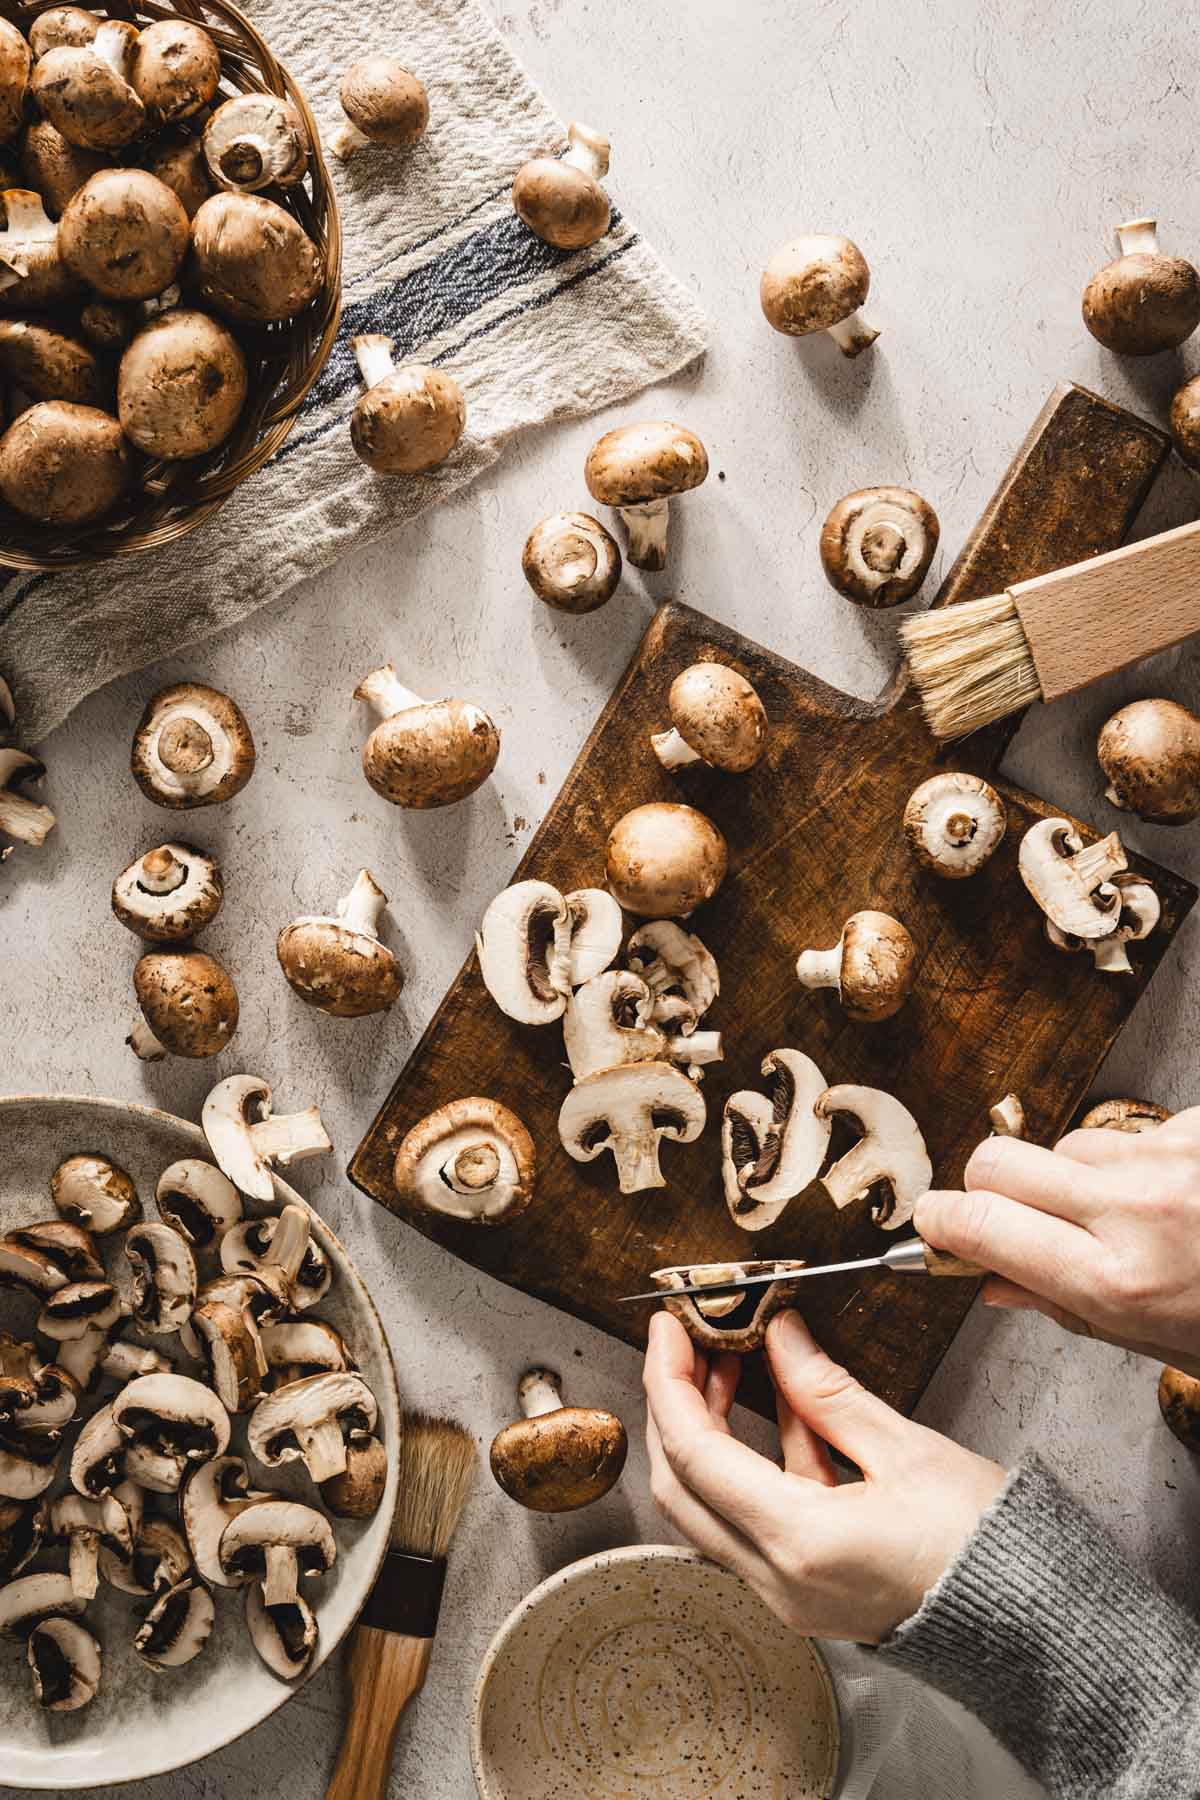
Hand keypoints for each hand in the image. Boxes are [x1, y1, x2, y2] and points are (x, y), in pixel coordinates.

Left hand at [643, 1308, 1003, 1642]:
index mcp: (799, 1543)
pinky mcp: (808, 1592)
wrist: (1038, 1628)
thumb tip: (780, 1336)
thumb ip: (829, 1391)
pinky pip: (756, 1522)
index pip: (695, 1453)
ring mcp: (790, 1594)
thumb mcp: (907, 1451)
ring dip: (710, 1432)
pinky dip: (755, 1463)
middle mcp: (780, 1581)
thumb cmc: (989, 1548)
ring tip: (734, 1362)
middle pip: (682, 1487)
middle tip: (689, 1343)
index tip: (668, 1329)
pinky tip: (783, 1409)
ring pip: (712, 1506)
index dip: (670, 1380)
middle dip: (676, 1406)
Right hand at [915, 1106, 1199, 1375]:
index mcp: (1117, 1281)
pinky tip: (1167, 1194)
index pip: (980, 1226)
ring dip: (1074, 1176)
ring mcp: (1166, 1160)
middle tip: (1018, 1215)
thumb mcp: (1155, 1343)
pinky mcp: (1194, 1126)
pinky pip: (1126, 1133)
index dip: (939, 1221)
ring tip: (1124, 1216)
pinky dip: (1134, 1163)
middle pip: (996, 1163)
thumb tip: (992, 1281)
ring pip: (1064, 1145)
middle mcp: (1137, 1211)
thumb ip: (1068, 1309)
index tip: (933, 1223)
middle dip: (989, 1187)